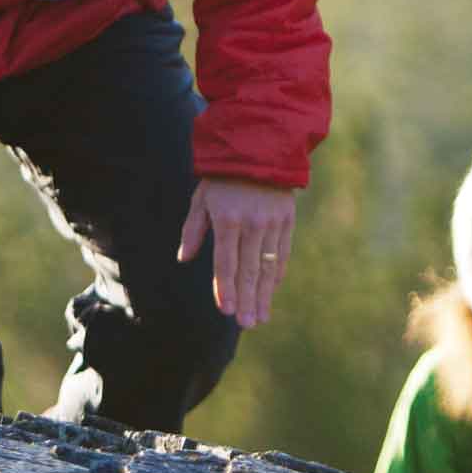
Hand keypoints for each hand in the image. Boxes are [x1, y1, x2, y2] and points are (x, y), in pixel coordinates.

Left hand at [177, 178, 298, 330]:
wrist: (259, 148)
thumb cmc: (222, 177)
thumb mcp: (202, 198)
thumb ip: (193, 229)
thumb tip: (184, 258)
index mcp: (227, 218)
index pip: (225, 262)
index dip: (224, 288)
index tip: (225, 310)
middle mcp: (252, 223)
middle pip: (248, 270)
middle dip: (246, 300)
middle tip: (246, 324)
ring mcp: (272, 223)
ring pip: (267, 266)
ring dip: (263, 295)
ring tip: (260, 318)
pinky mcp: (286, 220)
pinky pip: (282, 254)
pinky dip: (276, 274)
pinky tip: (270, 292)